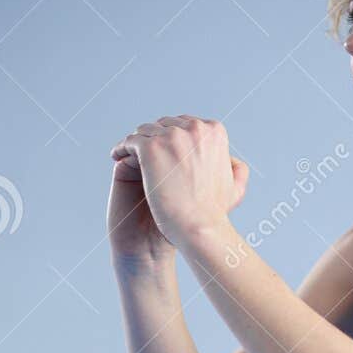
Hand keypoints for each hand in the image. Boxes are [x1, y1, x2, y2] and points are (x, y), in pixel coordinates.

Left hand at [110, 116, 248, 247]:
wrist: (200, 227)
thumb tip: (231, 159)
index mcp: (213, 131)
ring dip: (137, 142)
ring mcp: (172, 136)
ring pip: (146, 131)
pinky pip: (130, 141)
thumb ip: (235, 168)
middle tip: (143, 154)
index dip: (172, 138)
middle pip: (164, 125)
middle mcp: (194, 128)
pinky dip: (122, 148)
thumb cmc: (215, 213)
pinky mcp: (151, 148)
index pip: (185, 125)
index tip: (163, 151)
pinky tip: (117, 157)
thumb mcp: (235, 185)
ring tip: (128, 155)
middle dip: (155, 137)